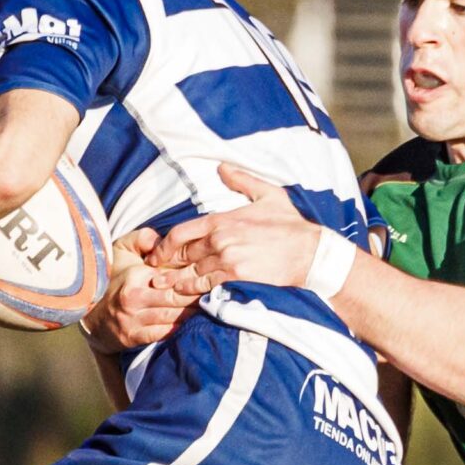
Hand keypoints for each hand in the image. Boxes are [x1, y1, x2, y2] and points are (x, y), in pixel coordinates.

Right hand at [87, 250, 200, 355]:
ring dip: (192, 313)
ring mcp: (133, 320)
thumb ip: (143, 239)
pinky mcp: (133, 337)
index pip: (172, 277)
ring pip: (173, 317)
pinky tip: (190, 322)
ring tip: (209, 306)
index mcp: (135, 276)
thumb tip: (161, 240)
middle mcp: (134, 299)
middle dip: (197, 296)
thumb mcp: (121, 250)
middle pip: (177, 299)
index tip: (210, 275)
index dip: (193, 277)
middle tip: (217, 292)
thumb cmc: (110, 277)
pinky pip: (163, 334)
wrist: (87, 311)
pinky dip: (178, 328)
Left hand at [148, 164, 321, 291]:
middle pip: (183, 256)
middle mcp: (220, 241)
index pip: (181, 233)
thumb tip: (222, 167)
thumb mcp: (268, 195)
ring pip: (191, 274)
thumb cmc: (290, 225)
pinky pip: (206, 289)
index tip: (156, 255)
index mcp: (222, 220)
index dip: (164, 246)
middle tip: (154, 275)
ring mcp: (227, 262)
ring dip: (175, 283)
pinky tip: (185, 297)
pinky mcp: (236, 280)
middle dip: (167, 266)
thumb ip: (242, 180)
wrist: (310, 253)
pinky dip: (193, 294)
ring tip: (163, 290)